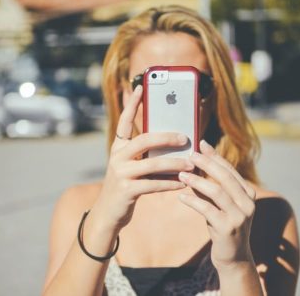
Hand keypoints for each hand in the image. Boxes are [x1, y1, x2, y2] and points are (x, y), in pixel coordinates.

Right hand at [92, 85, 192, 232]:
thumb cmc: (126, 185)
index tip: (140, 87)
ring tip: (191, 163)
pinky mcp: (126, 190)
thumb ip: (146, 155)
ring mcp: (120, 173)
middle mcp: (117, 156)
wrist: (108, 212)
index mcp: (118, 147)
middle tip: (185, 138)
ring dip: (175, 164)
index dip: (132, 104)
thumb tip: (175, 146)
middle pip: (144, 140)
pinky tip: (183, 182)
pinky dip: (170, 183)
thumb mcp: (131, 166)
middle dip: (167, 137)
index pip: (124, 121)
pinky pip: (154, 184)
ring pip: (153, 163)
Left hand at [178, 140, 256, 270]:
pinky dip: (193, 201)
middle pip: (225, 177)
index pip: (230, 169)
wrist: (233, 258)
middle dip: (207, 163)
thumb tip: (193, 166)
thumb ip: (210, 187)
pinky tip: (180, 197)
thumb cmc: (223, 227)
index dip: (215, 155)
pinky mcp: (228, 228)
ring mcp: (240, 216)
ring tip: (181, 175)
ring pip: (217, 191)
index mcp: (248, 194)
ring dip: (197, 181)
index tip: (201, 143)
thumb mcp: (219, 205)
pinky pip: (207, 209)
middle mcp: (248, 203)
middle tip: (190, 155)